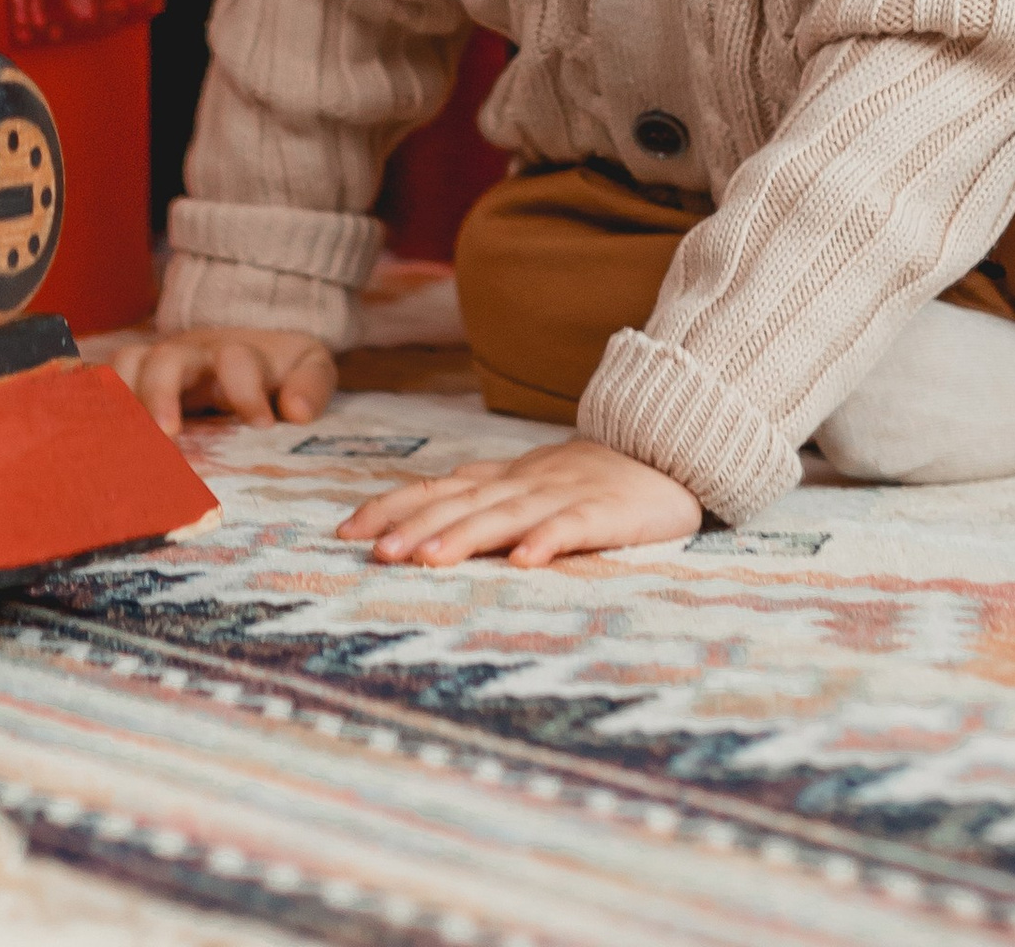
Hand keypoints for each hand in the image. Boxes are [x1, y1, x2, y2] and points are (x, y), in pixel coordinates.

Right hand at [105, 325, 336, 435]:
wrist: (250, 342)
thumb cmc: (279, 368)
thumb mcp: (310, 367)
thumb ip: (312, 385)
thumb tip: (295, 412)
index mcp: (238, 353)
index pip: (236, 359)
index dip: (246, 390)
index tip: (262, 424)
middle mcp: (192, 356)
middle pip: (167, 359)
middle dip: (162, 393)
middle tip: (167, 434)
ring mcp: (159, 365)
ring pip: (128, 365)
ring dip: (123, 398)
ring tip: (123, 440)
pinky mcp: (137, 381)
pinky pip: (105, 382)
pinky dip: (95, 402)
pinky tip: (91, 438)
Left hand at [334, 434, 700, 569]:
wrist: (669, 453)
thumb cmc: (592, 478)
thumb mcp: (531, 481)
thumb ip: (485, 491)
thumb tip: (427, 503)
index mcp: (504, 478)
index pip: (438, 488)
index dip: (393, 506)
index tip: (346, 530)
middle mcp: (524, 483)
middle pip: (461, 502)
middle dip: (415, 526)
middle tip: (374, 552)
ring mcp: (563, 495)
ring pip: (506, 515)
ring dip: (465, 536)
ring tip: (428, 560)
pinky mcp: (605, 514)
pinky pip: (573, 528)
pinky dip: (547, 541)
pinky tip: (524, 561)